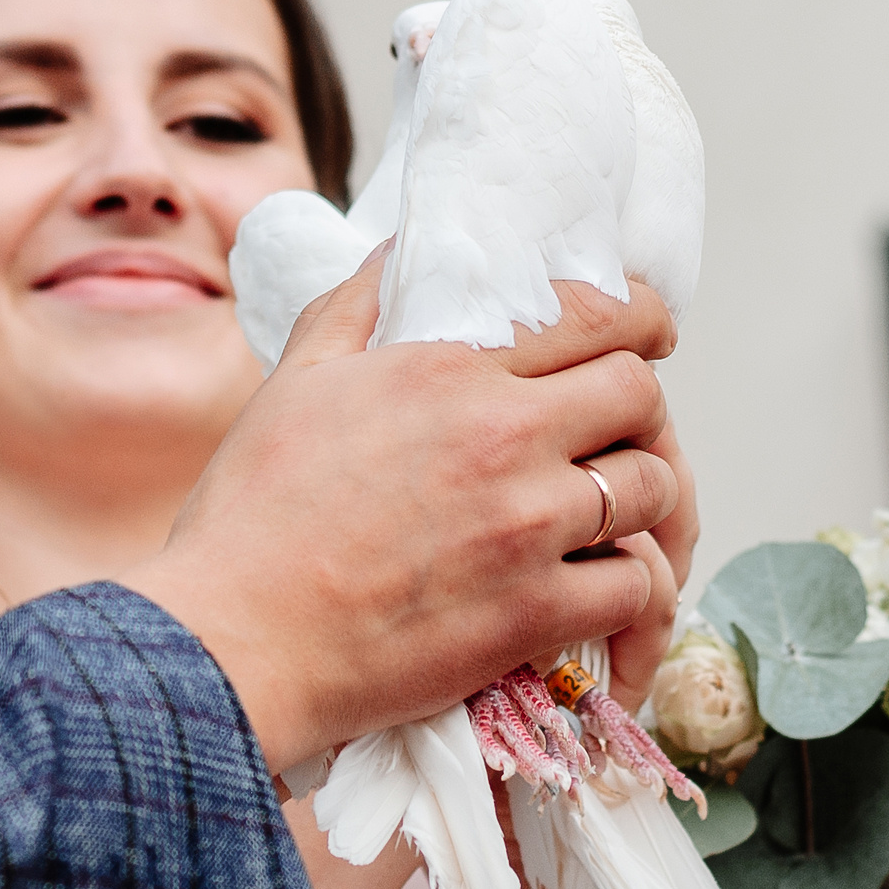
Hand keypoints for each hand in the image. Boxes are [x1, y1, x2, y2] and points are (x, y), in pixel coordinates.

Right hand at [127, 251, 682, 774]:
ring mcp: (526, 528)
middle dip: (639, 408)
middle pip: (640, 396)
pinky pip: (636, 585)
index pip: (593, 316)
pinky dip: (629, 586)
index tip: (648, 333)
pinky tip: (595, 588)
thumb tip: (401, 248)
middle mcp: (502, 437)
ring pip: (653, 488)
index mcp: (448, 370)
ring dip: (640, 497)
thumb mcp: (296, 381)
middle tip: (619, 431)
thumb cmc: (252, 515)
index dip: (640, 320)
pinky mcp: (534, 613)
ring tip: (610, 513)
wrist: (234, 640)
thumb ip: (358, 304)